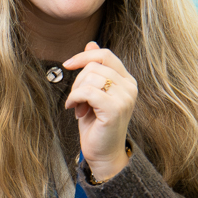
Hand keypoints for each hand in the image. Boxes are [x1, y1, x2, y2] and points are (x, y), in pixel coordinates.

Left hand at [62, 41, 134, 179]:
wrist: (103, 154)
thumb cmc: (97, 126)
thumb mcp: (93, 93)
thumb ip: (95, 69)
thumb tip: (90, 43)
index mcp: (127, 81)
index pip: (106, 55)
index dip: (84, 55)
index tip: (68, 64)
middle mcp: (129, 87)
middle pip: (94, 65)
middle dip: (77, 81)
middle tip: (76, 100)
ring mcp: (124, 98)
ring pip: (90, 77)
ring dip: (76, 92)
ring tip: (77, 108)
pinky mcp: (115, 109)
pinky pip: (88, 92)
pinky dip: (75, 98)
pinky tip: (74, 110)